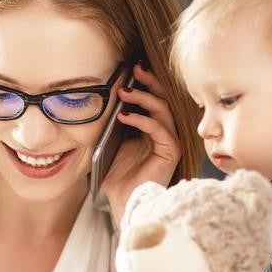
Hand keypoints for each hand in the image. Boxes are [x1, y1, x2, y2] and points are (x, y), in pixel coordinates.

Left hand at [101, 62, 182, 225]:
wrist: (124, 203)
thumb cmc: (117, 178)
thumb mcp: (110, 144)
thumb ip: (111, 124)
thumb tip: (102, 102)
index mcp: (150, 129)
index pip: (153, 99)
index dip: (145, 83)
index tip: (130, 70)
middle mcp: (163, 132)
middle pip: (162, 99)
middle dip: (150, 82)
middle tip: (135, 69)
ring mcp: (168, 141)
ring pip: (163, 110)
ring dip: (144, 97)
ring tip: (125, 91)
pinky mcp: (170, 151)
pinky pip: (159, 129)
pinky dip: (142, 119)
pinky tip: (125, 115)